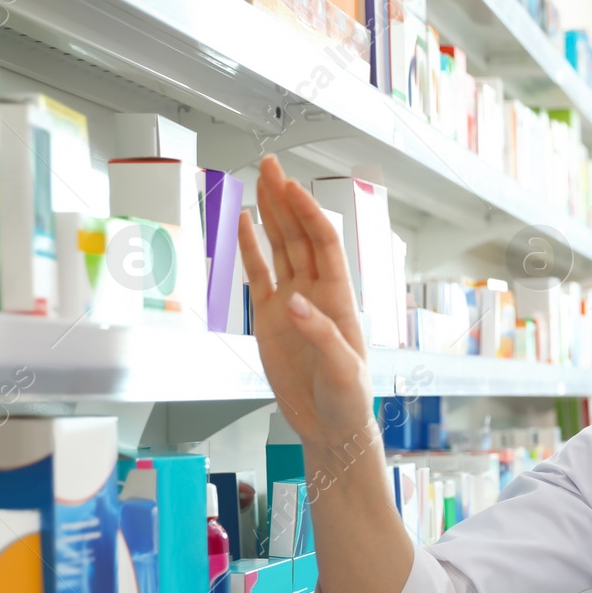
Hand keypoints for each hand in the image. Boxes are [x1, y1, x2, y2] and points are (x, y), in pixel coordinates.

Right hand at [240, 155, 372, 450]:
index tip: (292, 187)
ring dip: (272, 214)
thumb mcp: (343, 372)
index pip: (324, 245)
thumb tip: (295, 302)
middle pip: (301, 236)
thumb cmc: (348, 401)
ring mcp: (292, 304)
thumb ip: (321, 336)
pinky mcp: (271, 319)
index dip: (309, 214)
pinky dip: (250, 248)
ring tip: (261, 181)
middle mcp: (316, 294)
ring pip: (281, 248)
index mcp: (339, 300)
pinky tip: (244, 222)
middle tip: (271, 165)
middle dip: (287, 200)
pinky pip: (259, 275)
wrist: (330, 427)